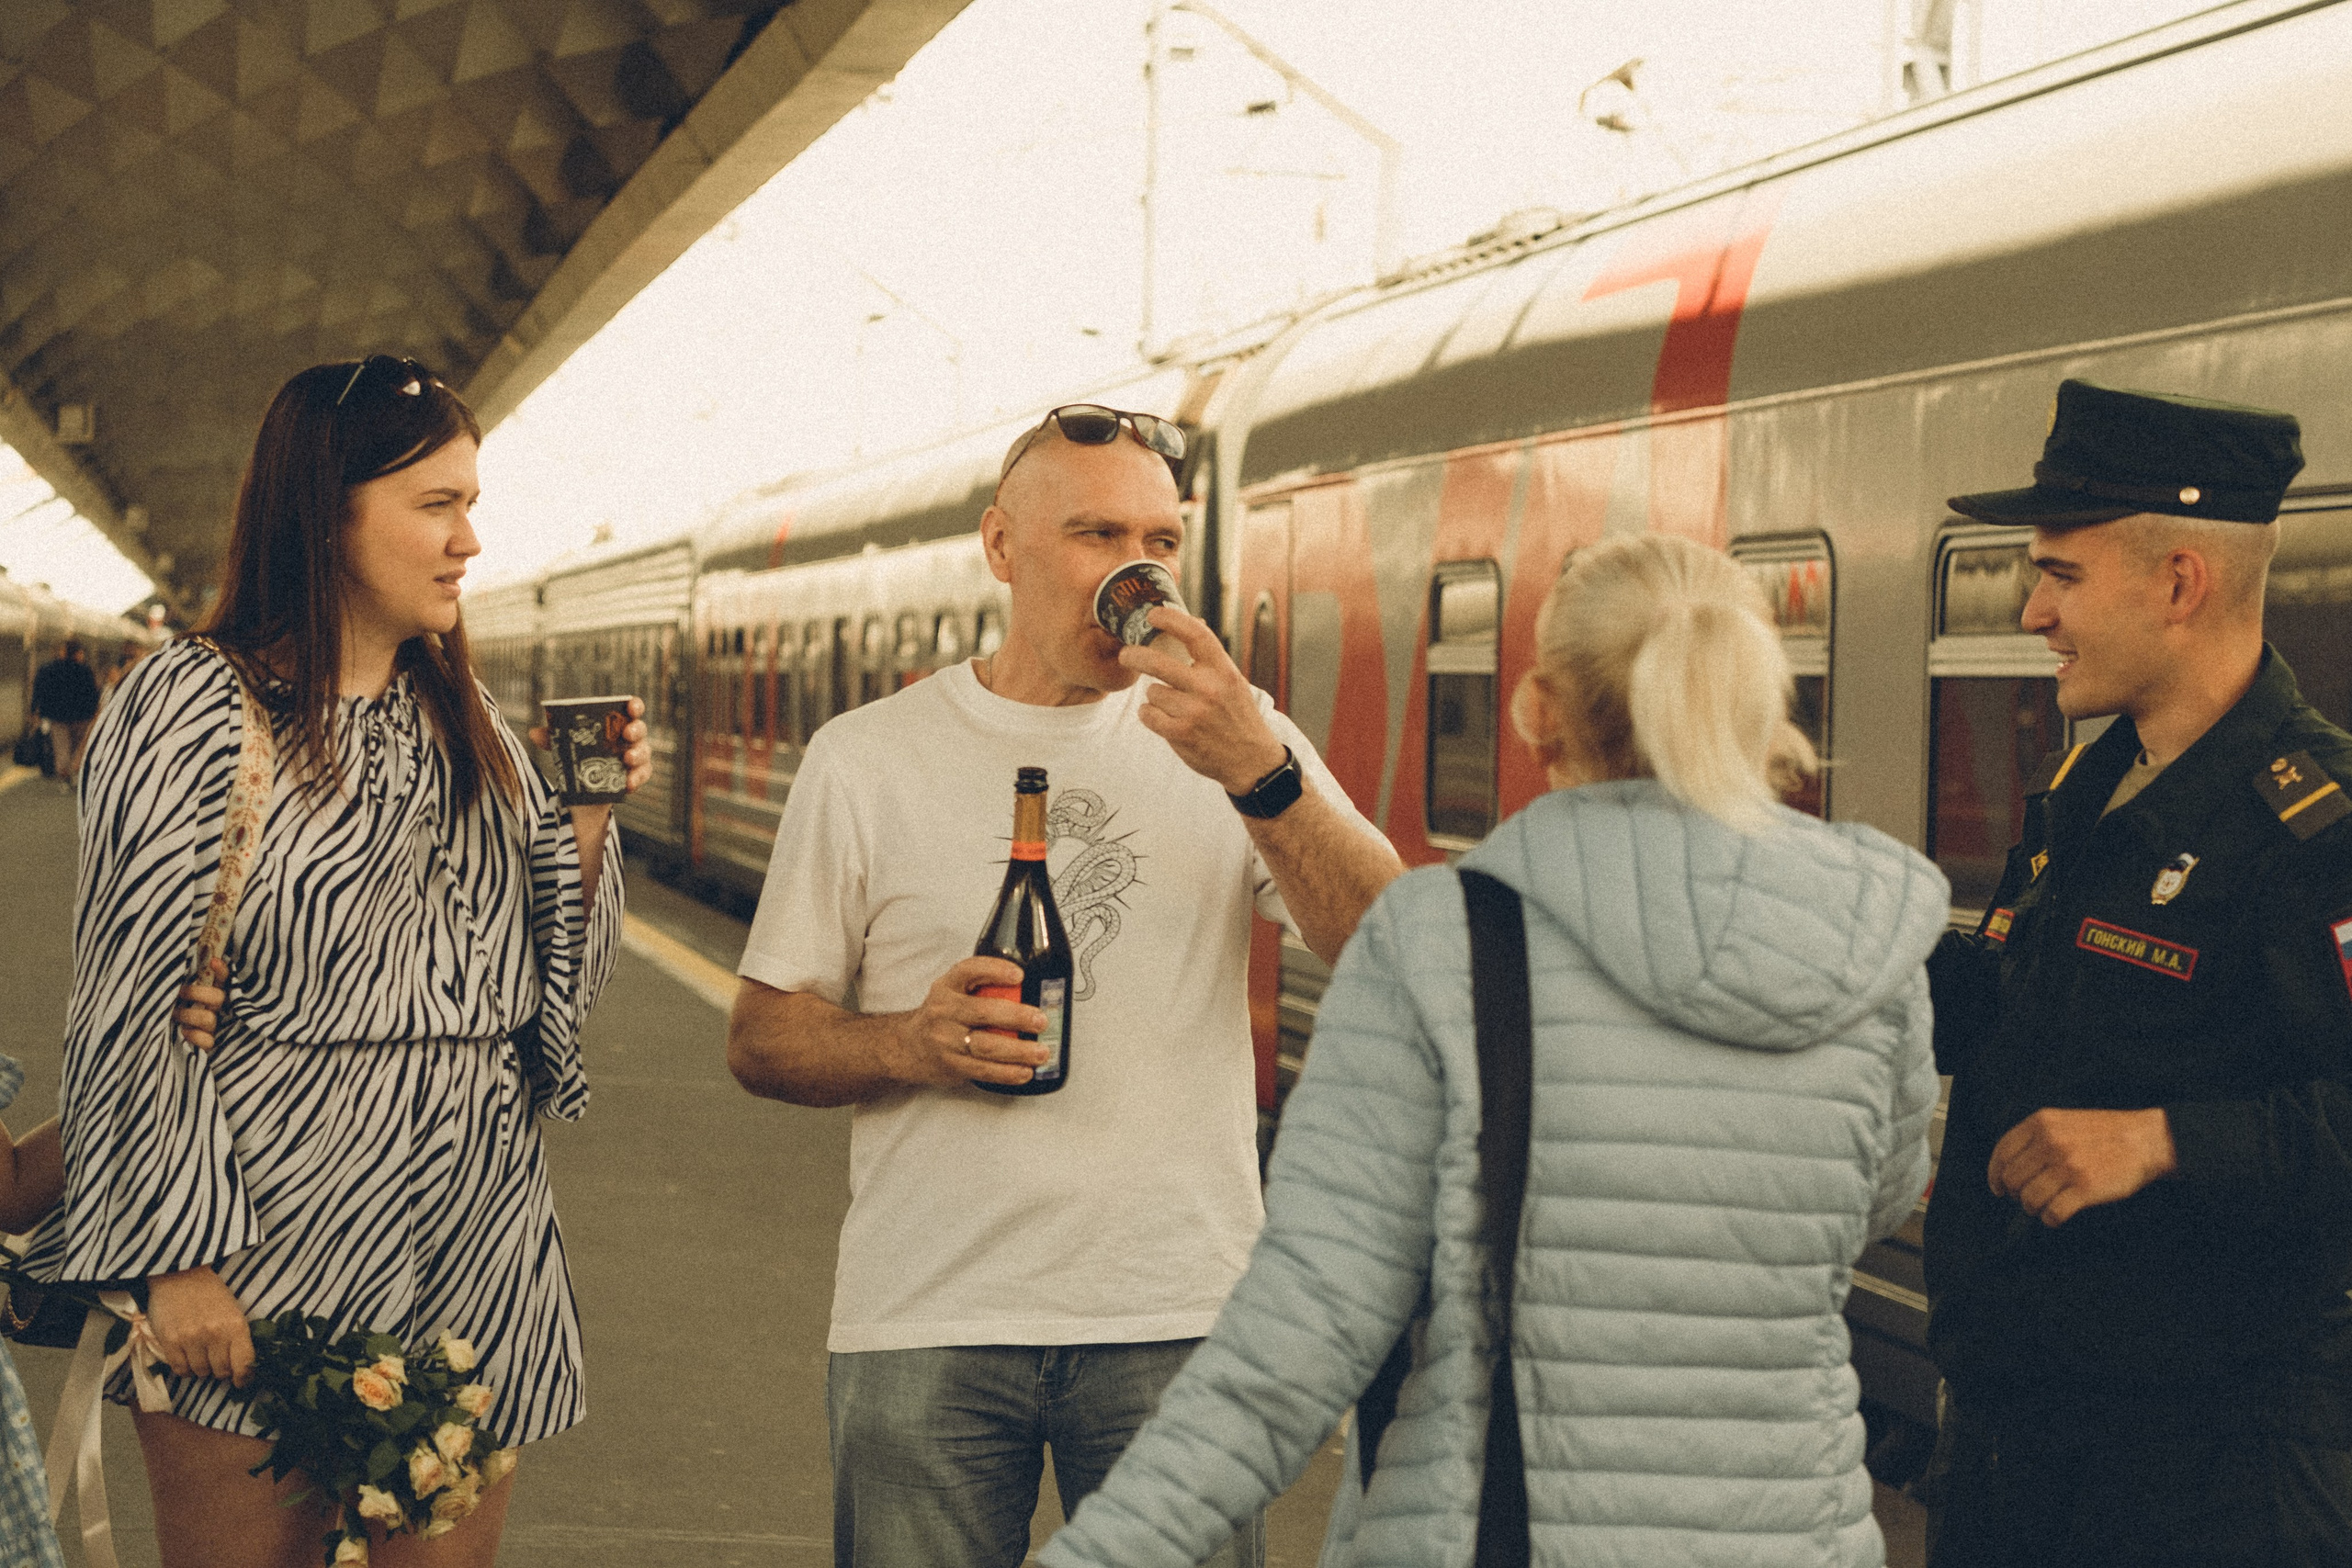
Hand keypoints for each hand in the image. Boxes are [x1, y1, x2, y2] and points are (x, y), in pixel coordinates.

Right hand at [145, 1266, 253, 1385]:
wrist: (179, 1275)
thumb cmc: (211, 1293)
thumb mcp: (234, 1311)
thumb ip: (238, 1337)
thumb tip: (242, 1366)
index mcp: (236, 1325)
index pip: (244, 1364)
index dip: (244, 1377)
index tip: (241, 1381)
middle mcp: (214, 1334)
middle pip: (221, 1372)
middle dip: (221, 1370)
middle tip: (217, 1361)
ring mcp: (190, 1339)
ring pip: (201, 1372)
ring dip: (202, 1368)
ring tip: (201, 1353)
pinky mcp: (169, 1341)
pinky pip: (180, 1370)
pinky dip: (185, 1368)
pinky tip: (187, 1357)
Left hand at [174, 958, 226, 1051]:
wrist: (165, 1042)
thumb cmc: (171, 1012)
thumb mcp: (175, 996)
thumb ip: (178, 984)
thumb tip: (173, 965)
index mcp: (211, 996)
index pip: (224, 980)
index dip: (222, 971)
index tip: (213, 961)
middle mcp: (216, 1010)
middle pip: (218, 998)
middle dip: (197, 993)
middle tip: (180, 992)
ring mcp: (213, 1028)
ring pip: (209, 1018)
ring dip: (189, 1014)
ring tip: (174, 1013)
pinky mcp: (208, 1044)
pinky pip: (208, 1041)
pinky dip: (195, 1036)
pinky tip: (183, 1031)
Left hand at [527, 698, 653, 795]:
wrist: (585, 788)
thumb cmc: (580, 756)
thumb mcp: (566, 745)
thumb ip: (553, 738)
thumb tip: (533, 733)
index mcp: (616, 724)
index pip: (632, 710)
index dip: (635, 706)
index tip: (631, 708)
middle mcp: (630, 739)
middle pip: (640, 730)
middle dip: (637, 731)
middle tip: (627, 734)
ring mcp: (635, 757)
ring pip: (645, 753)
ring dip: (638, 755)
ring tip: (627, 760)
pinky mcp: (636, 776)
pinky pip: (643, 775)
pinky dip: (637, 778)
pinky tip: (628, 783)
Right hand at [888, 958, 1049, 1088]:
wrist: (907, 1047)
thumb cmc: (942, 1016)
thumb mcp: (952, 992)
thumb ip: (981, 988)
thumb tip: (1030, 990)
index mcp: (947, 986)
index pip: (968, 970)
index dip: (994, 970)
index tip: (1019, 975)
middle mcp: (943, 1011)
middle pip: (983, 1012)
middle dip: (1017, 1017)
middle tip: (1041, 1021)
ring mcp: (945, 1040)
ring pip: (985, 1046)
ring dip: (1018, 1051)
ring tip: (1041, 1052)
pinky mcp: (950, 1065)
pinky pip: (983, 1070)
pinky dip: (1007, 1073)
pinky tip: (1024, 1072)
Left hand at [1118, 607, 1287, 794]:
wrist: (1251, 760)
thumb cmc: (1238, 716)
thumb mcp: (1233, 682)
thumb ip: (1210, 658)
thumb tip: (1192, 623)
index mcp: (1223, 671)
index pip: (1196, 634)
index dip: (1171, 619)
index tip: (1153, 614)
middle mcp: (1209, 689)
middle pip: (1158, 662)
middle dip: (1135, 655)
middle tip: (1125, 654)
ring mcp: (1194, 712)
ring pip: (1152, 692)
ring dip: (1155, 697)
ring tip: (1172, 705)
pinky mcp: (1181, 734)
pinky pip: (1148, 714)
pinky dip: (1149, 715)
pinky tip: (1161, 717)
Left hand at [1989, 1107, 2177, 1226]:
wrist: (2144, 1140)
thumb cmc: (2103, 1133)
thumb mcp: (2063, 1121)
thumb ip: (2035, 1137)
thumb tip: (2007, 1167)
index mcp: (2041, 1123)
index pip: (2002, 1153)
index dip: (1995, 1174)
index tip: (1998, 1188)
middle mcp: (2050, 1143)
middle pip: (2012, 1179)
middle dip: (2016, 1194)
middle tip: (2028, 1198)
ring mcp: (2067, 1166)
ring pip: (2029, 1199)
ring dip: (2033, 1208)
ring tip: (2044, 1206)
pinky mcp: (2084, 1188)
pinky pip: (2052, 1213)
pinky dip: (2050, 1219)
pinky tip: (2057, 1215)